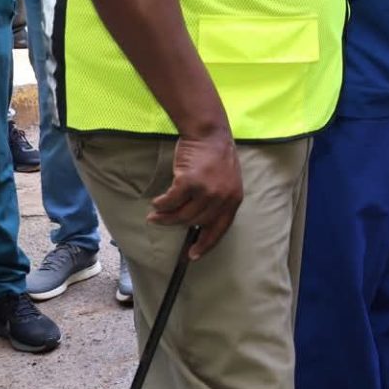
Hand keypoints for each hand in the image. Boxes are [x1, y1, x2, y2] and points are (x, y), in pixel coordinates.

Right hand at [147, 130, 242, 258]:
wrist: (209, 133)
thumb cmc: (215, 156)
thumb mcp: (227, 181)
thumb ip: (219, 200)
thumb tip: (200, 222)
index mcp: (234, 200)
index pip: (220, 229)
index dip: (206, 244)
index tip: (193, 255)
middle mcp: (222, 198)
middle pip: (195, 222)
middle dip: (176, 225)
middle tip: (161, 222)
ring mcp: (207, 191)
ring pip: (181, 214)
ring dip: (165, 216)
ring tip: (155, 215)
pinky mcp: (190, 182)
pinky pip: (170, 201)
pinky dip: (161, 204)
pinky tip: (156, 202)